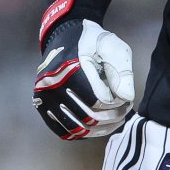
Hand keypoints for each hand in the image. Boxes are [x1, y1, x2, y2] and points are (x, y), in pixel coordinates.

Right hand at [33, 18, 134, 139]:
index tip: (127, 100)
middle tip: (124, 113)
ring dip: (99, 129)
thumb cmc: (94, 41)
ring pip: (75, 128)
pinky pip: (62, 130)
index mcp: (70, 67)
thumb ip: (122, 71)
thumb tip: (126, 98)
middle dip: (111, 117)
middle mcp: (52, 84)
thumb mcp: (113, 48)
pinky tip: (97, 128)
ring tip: (114, 122)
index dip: (116, 104)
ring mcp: (44, 96)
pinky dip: (82, 133)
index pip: (98, 100)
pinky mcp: (41, 105)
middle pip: (87, 116)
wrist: (66, 36)